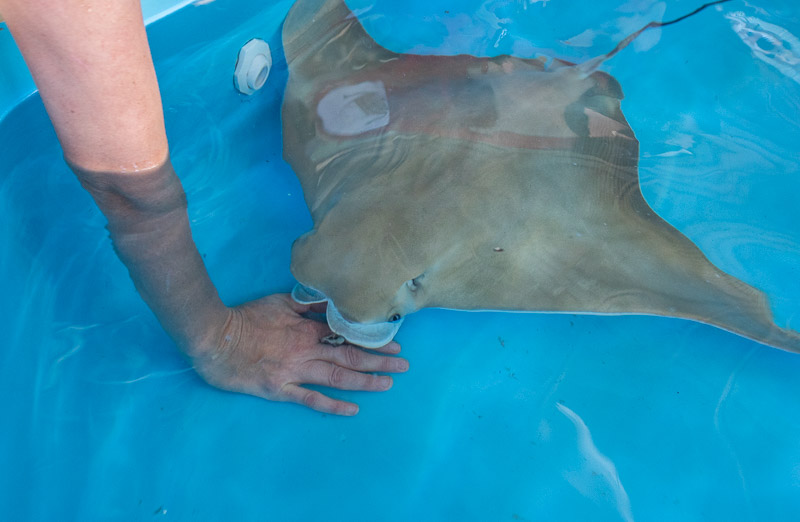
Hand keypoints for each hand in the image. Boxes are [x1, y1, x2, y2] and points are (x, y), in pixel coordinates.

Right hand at [190, 294, 408, 415]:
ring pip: (337, 378)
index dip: (372, 342)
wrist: (213, 337)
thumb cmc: (245, 318)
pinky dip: (333, 405)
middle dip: (379, 361)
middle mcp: (306, 350)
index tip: (394, 344)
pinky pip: (310, 399)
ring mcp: (294, 371)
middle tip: (404, 365)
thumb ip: (309, 305)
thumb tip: (334, 303)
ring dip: (365, 382)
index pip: (347, 336)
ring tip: (389, 384)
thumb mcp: (280, 302)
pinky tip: (353, 409)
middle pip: (349, 357)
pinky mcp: (279, 389)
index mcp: (307, 329)